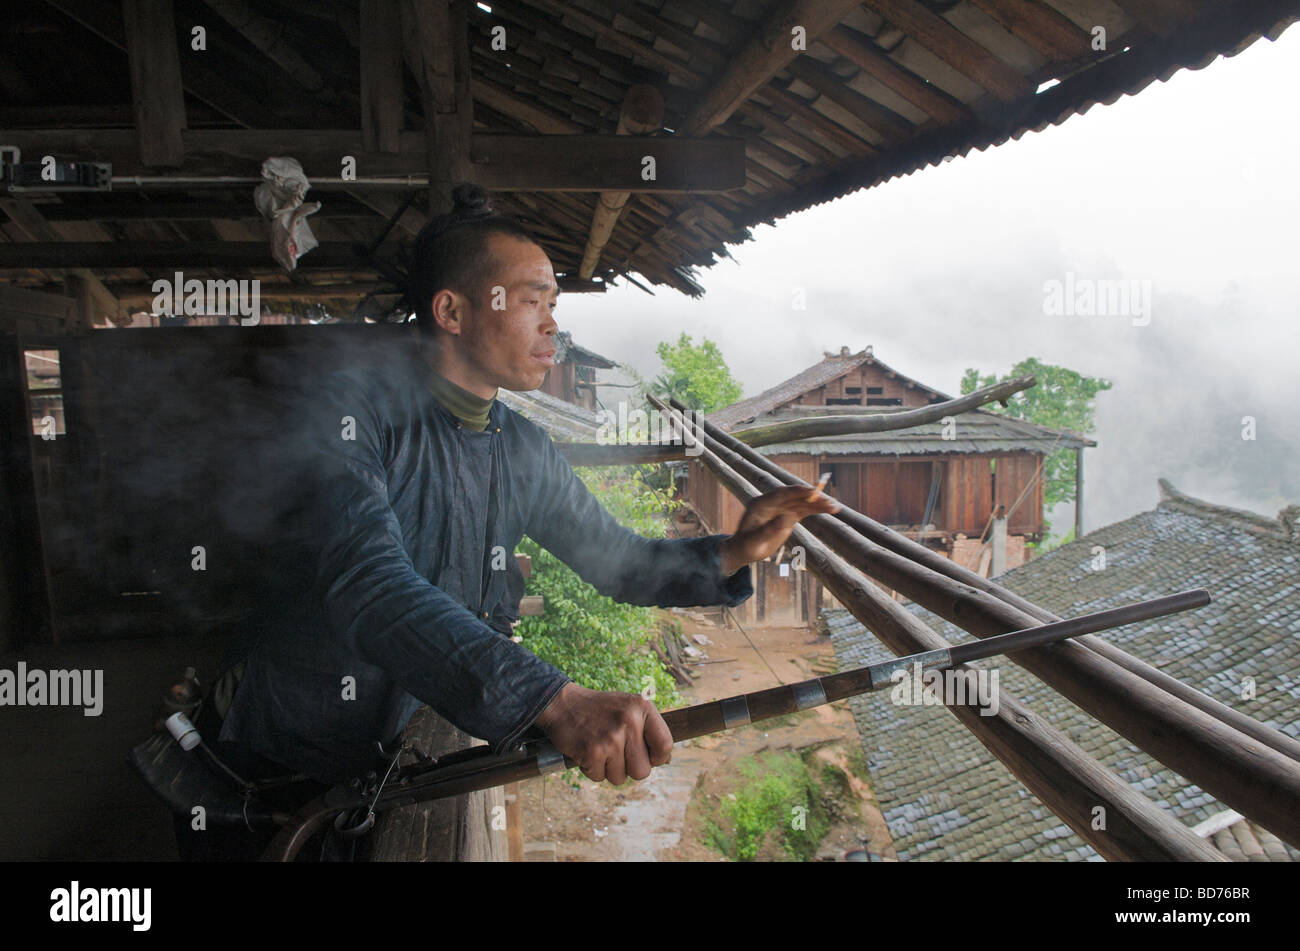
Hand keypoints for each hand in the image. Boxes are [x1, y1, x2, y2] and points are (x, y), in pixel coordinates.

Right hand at [533, 682, 672, 784]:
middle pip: (643, 771)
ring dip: (609, 770)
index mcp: (643, 707)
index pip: (665, 745)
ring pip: (621, 778)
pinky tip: (588, 751)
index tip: (646, 755)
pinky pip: (599, 777)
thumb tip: (666, 761)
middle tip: (617, 753)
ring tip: (601, 749)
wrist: (564, 704)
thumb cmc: (601, 710)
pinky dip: (592, 769)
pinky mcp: (592, 751)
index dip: (657, 758)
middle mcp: (629, 721)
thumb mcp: (629, 708)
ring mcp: (611, 738)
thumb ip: (648, 730)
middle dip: (630, 768)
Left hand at [719, 484, 839, 574]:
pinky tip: (830, 509)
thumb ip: (768, 530)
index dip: (796, 492)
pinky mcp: (788, 515)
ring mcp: (781, 508)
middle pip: (794, 496)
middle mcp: (772, 503)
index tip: (811, 492)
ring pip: (802, 503)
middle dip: (811, 497)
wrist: (744, 550)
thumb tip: (786, 519)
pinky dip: (816, 509)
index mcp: (760, 504)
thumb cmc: (746, 547)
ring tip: (835, 507)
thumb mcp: (754, 542)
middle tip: (828, 500)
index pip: (780, 494)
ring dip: (818, 503)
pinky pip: (804, 510)